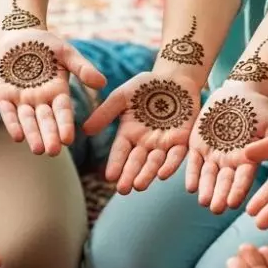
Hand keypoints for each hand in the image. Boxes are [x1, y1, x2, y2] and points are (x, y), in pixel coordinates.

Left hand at [0, 28, 105, 155]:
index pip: (63, 112)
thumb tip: (102, 83)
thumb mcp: (67, 53)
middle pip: (46, 120)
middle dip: (49, 136)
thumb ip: (83, 68)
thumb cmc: (47, 44)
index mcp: (59, 92)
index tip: (69, 139)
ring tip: (37, 150)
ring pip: (28, 120)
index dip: (65, 125)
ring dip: (32, 135)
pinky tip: (16, 136)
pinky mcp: (4, 95)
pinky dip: (12, 123)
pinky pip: (7, 111)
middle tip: (53, 152)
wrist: (20, 35)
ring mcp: (22, 99)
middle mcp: (41, 100)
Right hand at [83, 70, 201, 193]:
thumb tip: (85, 131)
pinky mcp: (182, 141)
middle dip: (129, 176)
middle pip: (136, 162)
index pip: (120, 152)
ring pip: (154, 163)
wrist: (174, 78)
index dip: (115, 164)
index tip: (109, 177)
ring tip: (139, 186)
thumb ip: (105, 112)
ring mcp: (163, 143)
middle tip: (123, 190)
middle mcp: (145, 143)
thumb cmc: (145, 86)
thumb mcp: (122, 96)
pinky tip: (162, 174)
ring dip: (147, 175)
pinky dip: (170, 165)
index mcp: (129, 134)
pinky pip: (176, 155)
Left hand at [185, 84, 267, 212]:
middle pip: (225, 181)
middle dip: (221, 195)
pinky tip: (190, 187)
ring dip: (206, 189)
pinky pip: (193, 162)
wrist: (239, 94)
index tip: (235, 203)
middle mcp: (230, 162)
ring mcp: (214, 155)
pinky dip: (191, 174)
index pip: (243, 178)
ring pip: (208, 176)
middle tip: (217, 209)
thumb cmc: (260, 110)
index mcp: (248, 160)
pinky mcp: (198, 146)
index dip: (238, 190)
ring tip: (204, 202)